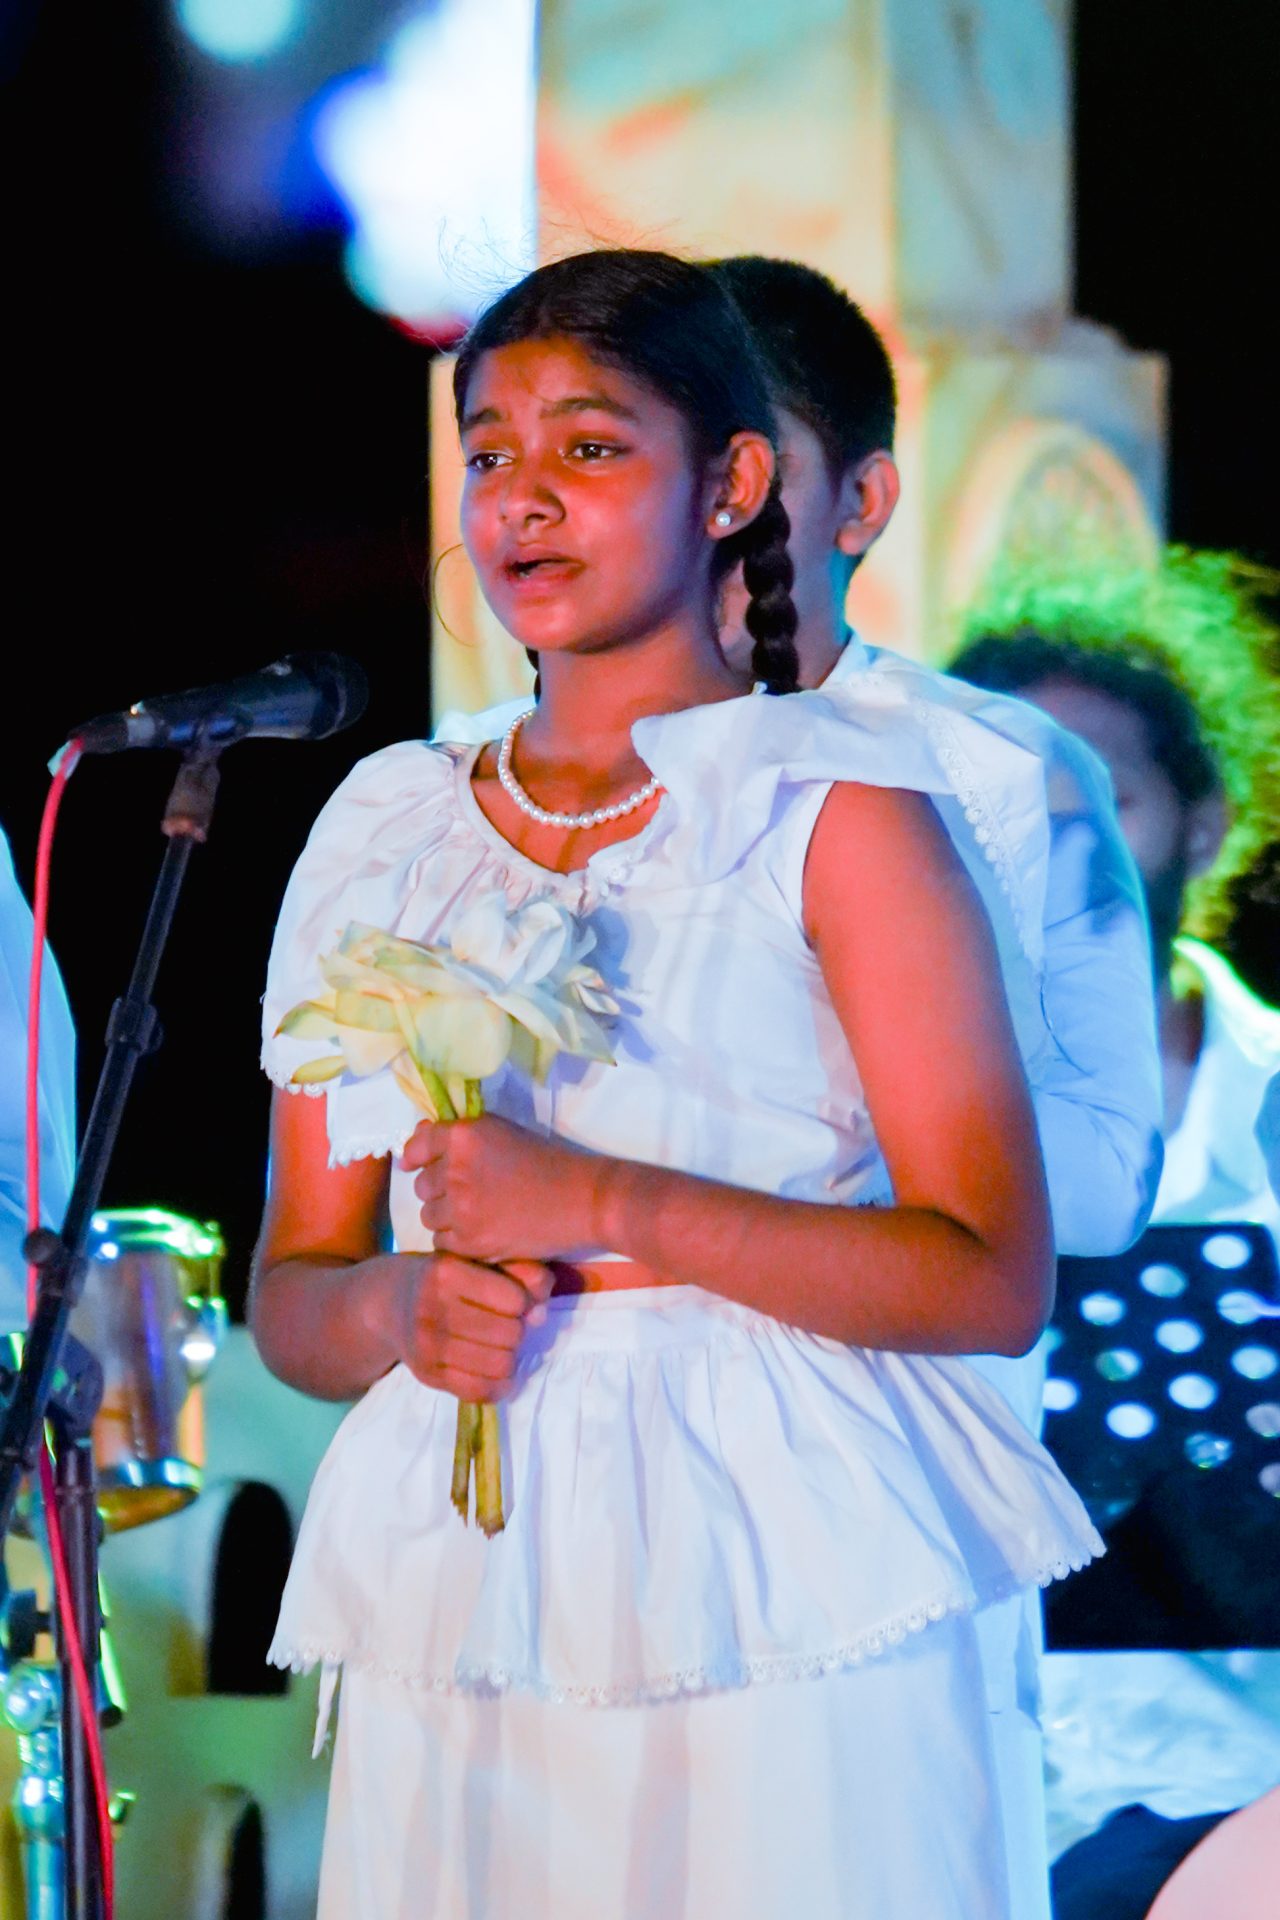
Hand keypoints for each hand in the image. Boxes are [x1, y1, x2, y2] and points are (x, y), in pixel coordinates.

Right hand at [385, 1251, 554, 1400]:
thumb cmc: (446, 1278)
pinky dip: (499, 1386)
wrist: (389, 1302)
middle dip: (518, 1330)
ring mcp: (426, 1346)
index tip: (516, 1300)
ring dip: (510, 1358)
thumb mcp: (477, 1261)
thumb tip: (540, 1313)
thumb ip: (520, 1272)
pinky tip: (498, 1372)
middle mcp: (431, 1309)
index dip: (524, 1301)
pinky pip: (479, 1391)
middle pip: (510, 1335)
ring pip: (500, 1365)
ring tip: (501, 1346)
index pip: (514, 1299)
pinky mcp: (427, 1375)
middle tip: (508, 1325)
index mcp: (446, 1272)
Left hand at [403, 1112, 601, 1263]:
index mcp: (464, 1136)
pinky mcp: (470, 1242)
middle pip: (422, 1186)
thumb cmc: (546, 1160)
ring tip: (477, 1214)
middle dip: (440, 1189)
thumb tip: (418, 1141)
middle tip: (470, 1191)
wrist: (582, 1199)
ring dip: (447, 1216)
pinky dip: (457, 1239)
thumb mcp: (501, 1132)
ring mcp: (460, 1209)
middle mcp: (455, 1170)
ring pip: (429, 1216)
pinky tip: (482, 1231)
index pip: (416, 1146)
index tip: (420, 1164)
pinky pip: (442, 1242)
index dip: (417, 1157)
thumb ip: (459, 1135)